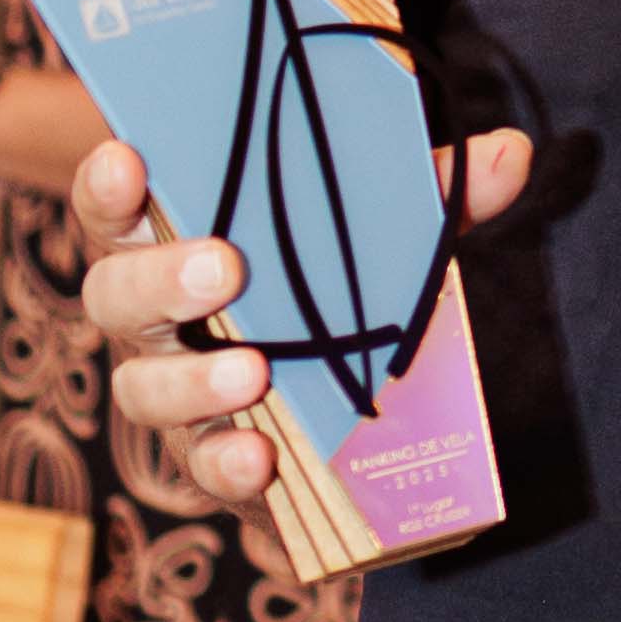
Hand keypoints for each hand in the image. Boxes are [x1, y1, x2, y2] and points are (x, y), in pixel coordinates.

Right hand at [71, 120, 532, 502]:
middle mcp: (155, 320)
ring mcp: (174, 394)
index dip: (108, 185)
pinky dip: (229, 465)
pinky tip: (262, 461)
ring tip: (250, 371)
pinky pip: (204, 468)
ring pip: (145, 390)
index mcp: (175, 244)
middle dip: (159, 280)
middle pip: (115, 297)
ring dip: (193, 382)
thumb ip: (431, 198)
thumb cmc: (329, 293)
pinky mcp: (210, 462)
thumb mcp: (379, 238)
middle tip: (222, 267)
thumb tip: (512, 154)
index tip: (129, 157)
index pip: (117, 207)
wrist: (330, 418)